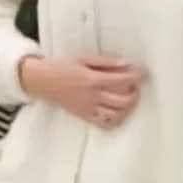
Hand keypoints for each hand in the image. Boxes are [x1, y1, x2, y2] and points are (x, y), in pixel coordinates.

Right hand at [19, 55, 143, 128]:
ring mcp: (88, 108)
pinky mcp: (84, 116)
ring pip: (116, 114)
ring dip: (128, 107)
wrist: (42, 81)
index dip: (135, 76)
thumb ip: (107, 62)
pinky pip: (104, 123)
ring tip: (130, 98)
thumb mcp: (85, 59)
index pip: (122, 80)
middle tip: (136, 86)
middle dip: (135, 94)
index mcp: (93, 80)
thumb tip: (127, 63)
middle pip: (123, 101)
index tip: (141, 73)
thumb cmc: (63, 66)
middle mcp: (92, 96)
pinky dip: (116, 119)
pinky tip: (119, 111)